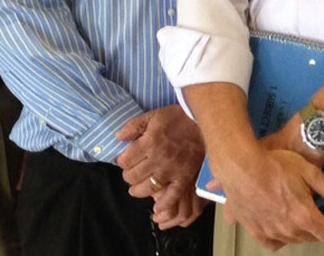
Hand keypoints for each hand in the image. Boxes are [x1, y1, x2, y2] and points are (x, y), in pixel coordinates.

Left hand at [116, 106, 207, 227]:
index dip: (122, 161)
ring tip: (137, 188)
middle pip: (133, 176)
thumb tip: (119, 137)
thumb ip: (134, 126)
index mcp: (149, 142)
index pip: (125, 161)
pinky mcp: (185, 177)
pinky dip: (164, 204)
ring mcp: (172, 170)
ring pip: (148, 188)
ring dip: (139, 191)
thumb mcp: (154, 115)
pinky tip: (157, 208)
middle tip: (131, 173)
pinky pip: (173, 195)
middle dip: (129, 176)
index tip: (126, 160)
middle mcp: (159, 158)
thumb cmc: (178, 117)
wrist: (204, 121)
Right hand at [206, 123, 323, 249]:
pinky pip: (272, 243)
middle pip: (312, 237)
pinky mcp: (254, 231)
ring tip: (302, 219)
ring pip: (293, 240)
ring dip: (302, 233)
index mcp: (305, 216)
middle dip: (321, 231)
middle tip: (323, 219)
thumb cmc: (275, 166)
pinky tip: (280, 228)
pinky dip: (280, 239)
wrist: (240, 167)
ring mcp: (271, 232)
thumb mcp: (309, 172)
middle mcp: (289, 230)